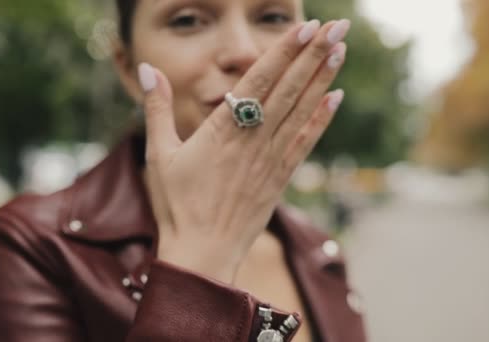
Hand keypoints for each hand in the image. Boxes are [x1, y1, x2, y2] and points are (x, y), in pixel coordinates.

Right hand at [139, 19, 349, 283]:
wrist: (203, 252)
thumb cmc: (177, 204)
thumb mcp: (158, 153)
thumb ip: (156, 107)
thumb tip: (147, 68)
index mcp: (222, 130)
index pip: (259, 81)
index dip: (284, 52)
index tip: (306, 27)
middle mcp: (253, 140)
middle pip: (288, 89)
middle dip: (314, 54)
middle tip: (338, 26)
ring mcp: (270, 159)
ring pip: (301, 111)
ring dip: (322, 79)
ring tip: (341, 50)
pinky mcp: (280, 178)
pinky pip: (305, 142)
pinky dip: (321, 119)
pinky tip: (335, 99)